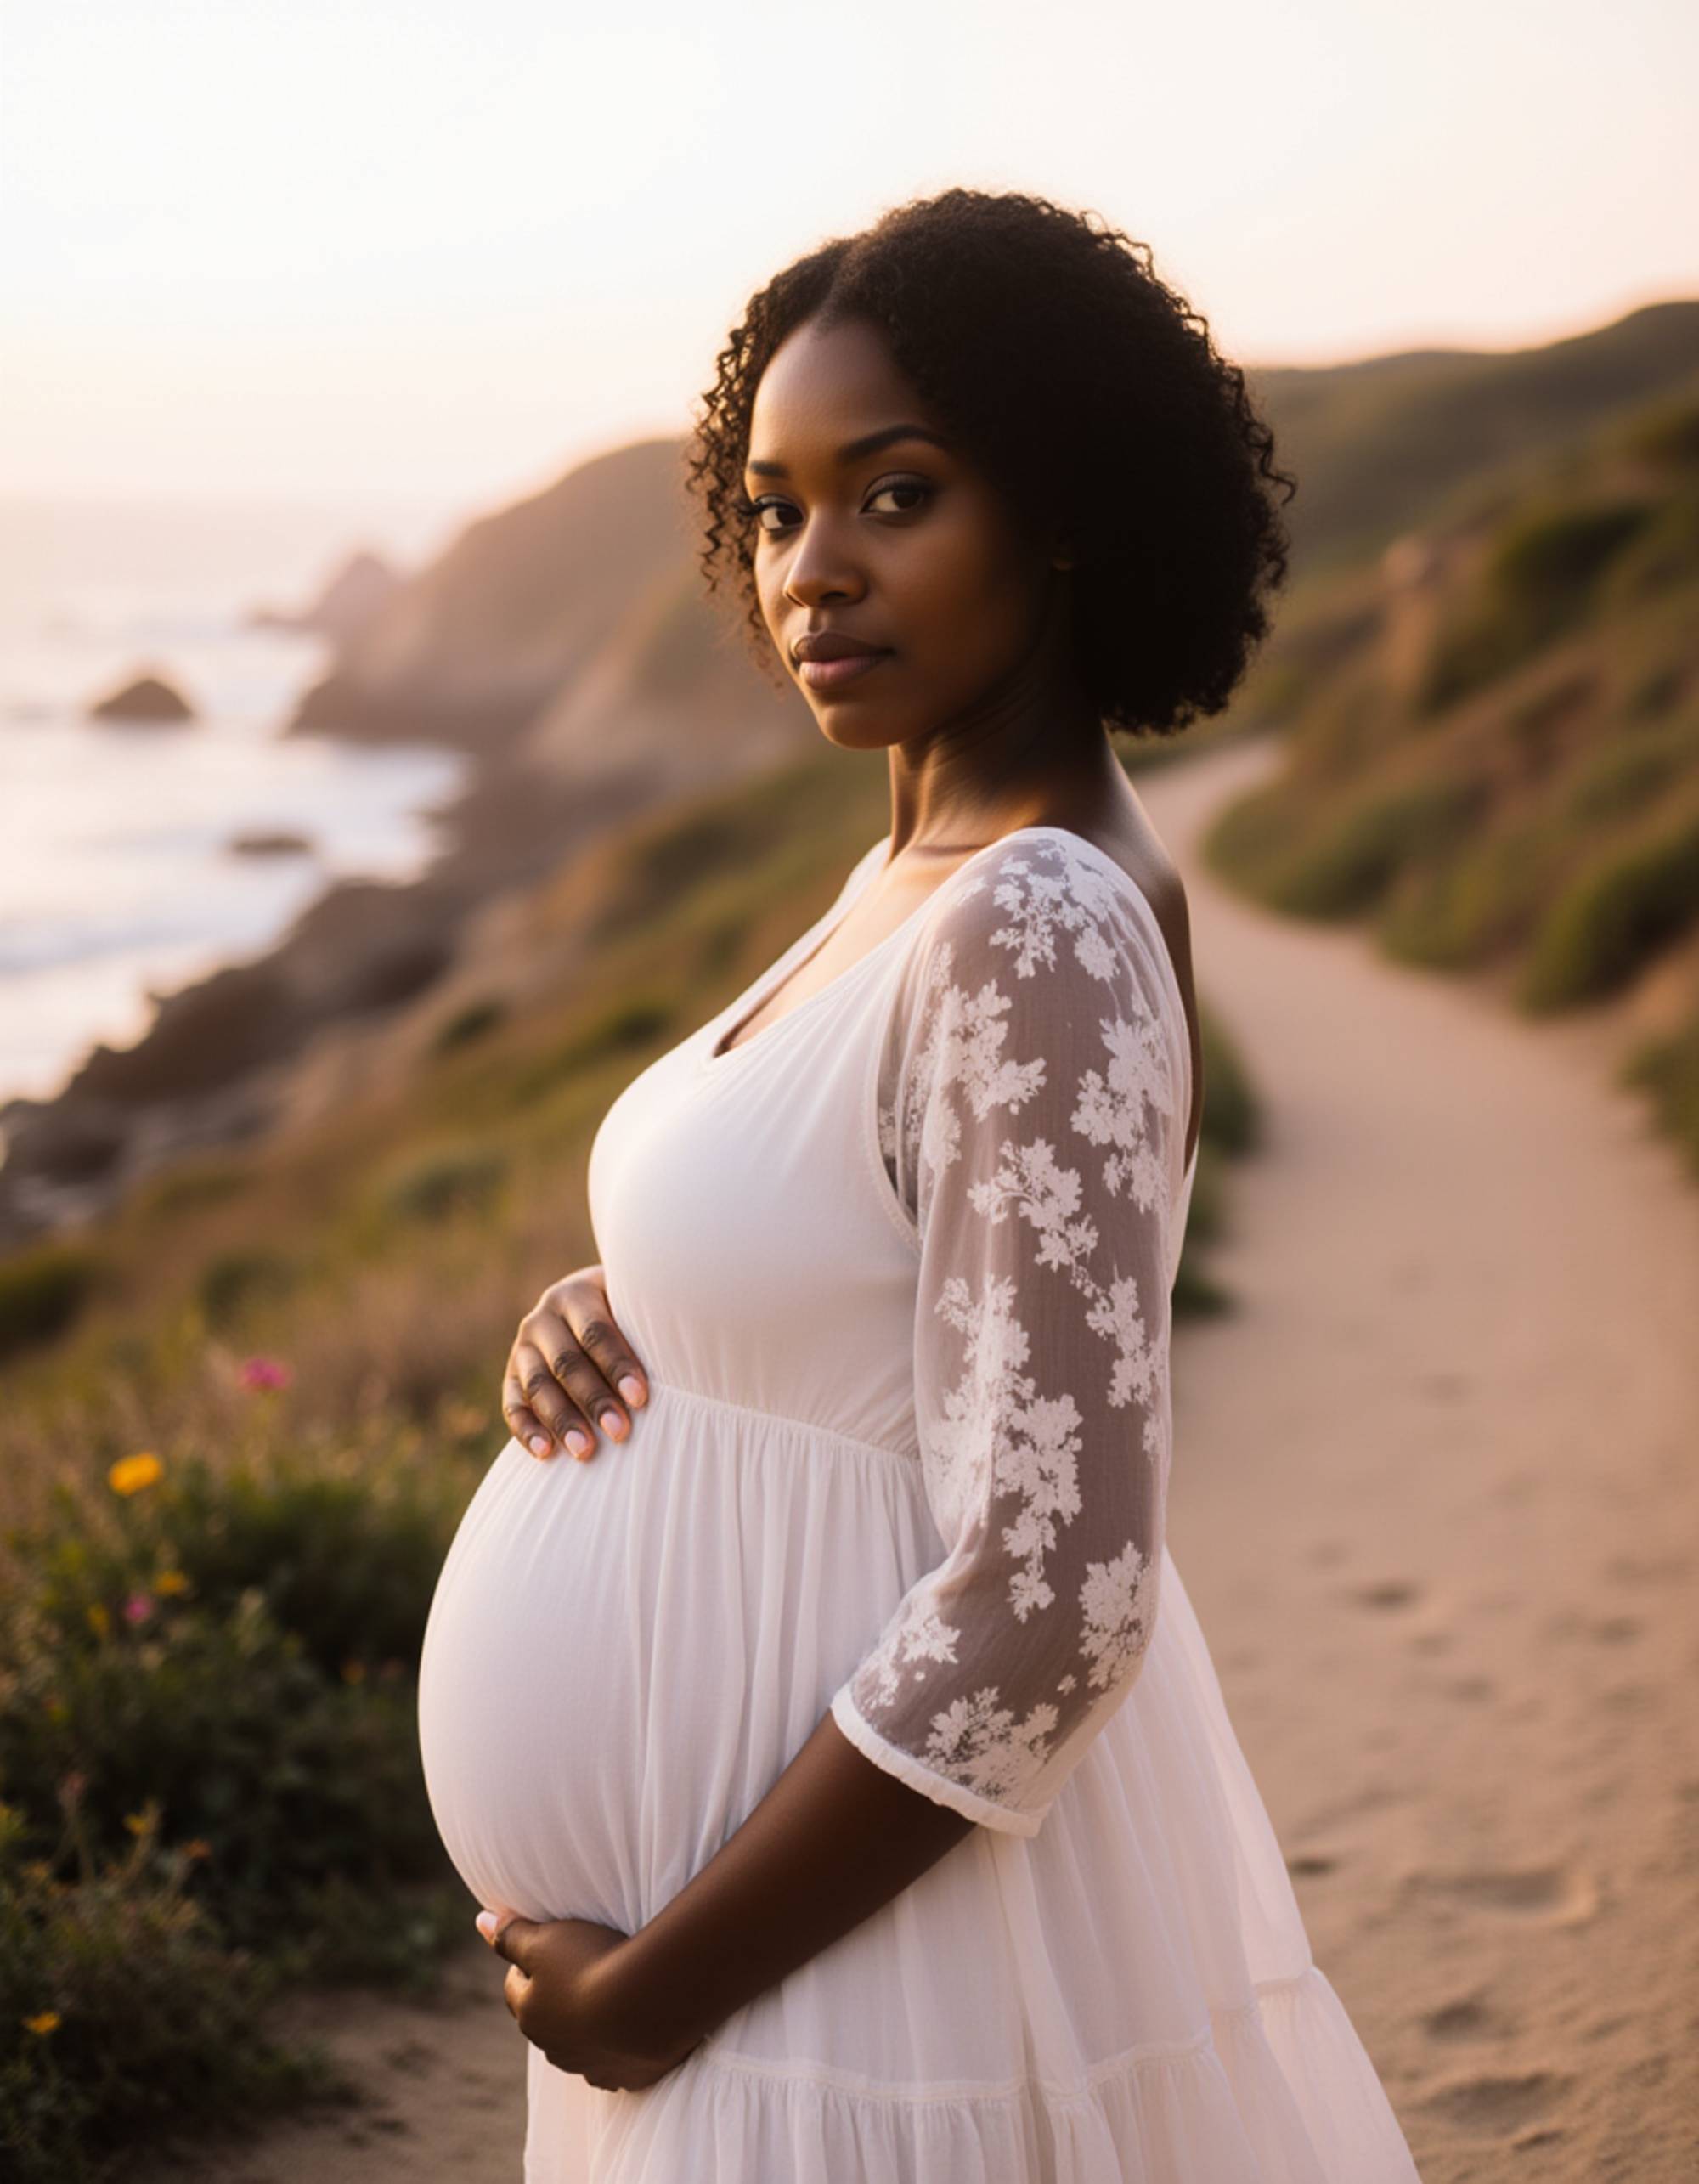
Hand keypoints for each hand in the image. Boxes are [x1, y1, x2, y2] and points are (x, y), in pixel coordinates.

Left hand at [479, 1908, 703, 2090]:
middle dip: (553, 2001)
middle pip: (545, 2021)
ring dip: (583, 2028)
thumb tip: (481, 1921)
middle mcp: (552, 2047)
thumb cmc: (590, 1964)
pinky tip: (627, 2032)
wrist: (643, 2003)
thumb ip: (511, 1934)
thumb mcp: (545, 1939)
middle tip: (578, 1972)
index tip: (544, 1948)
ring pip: (576, 2047)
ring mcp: (587, 2067)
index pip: (515, 1988)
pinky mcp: (621, 2078)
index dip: (525, 1965)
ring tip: (608, 1999)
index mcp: (530, 2014)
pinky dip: (614, 2051)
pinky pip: (611, 2066)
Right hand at [502, 1264, 648, 1462]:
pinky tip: (545, 1453)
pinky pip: (512, 1405)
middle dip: (593, 1398)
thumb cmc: (628, 1313)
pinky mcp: (511, 1376)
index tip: (640, 1398)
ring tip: (585, 1451)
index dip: (617, 1365)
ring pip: (537, 1385)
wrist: (586, 1304)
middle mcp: (544, 1317)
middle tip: (620, 1431)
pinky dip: (527, 1430)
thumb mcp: (634, 1306)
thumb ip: (648, 1327)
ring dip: (561, 1420)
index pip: (596, 1332)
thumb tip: (688, 1366)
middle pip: (566, 1362)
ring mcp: (523, 1347)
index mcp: (577, 1295)